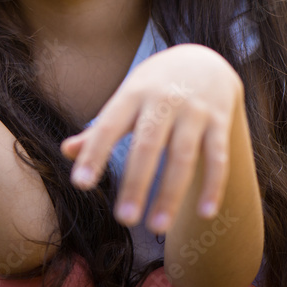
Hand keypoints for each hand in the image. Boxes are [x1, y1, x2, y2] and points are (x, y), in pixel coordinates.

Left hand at [59, 44, 243, 234]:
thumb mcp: (127, 97)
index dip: (95, 153)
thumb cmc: (154, 86)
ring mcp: (194, 110)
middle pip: (148, 145)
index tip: (81, 183)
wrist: (204, 58)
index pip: (110, 125)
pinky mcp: (220, 121)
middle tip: (124, 220)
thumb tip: (66, 152)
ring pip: (183, 156)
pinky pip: (218, 157)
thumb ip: (100, 128)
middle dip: (136, 183)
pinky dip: (213, 185)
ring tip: (157, 228)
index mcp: (134, 93)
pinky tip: (205, 213)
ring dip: (171, 194)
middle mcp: (164, 100)